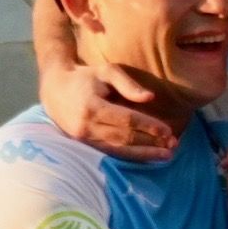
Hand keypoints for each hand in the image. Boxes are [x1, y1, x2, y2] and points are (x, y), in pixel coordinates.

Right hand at [33, 0, 179, 164]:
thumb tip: (150, 98)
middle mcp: (86, 126)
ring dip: (144, 154)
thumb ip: (127, 84)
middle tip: (173, 145)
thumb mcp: (106, 71)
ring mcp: (83, 138)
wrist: (54, 89)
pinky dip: (130, 155)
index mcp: (92, 106)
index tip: (168, 131)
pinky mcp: (84, 145)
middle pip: (124, 138)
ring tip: (166, 155)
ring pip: (118, 150)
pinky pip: (110, 153)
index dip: (149, 127)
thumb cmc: (84, 77)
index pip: (126, 120)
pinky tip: (147, 156)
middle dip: (151, 143)